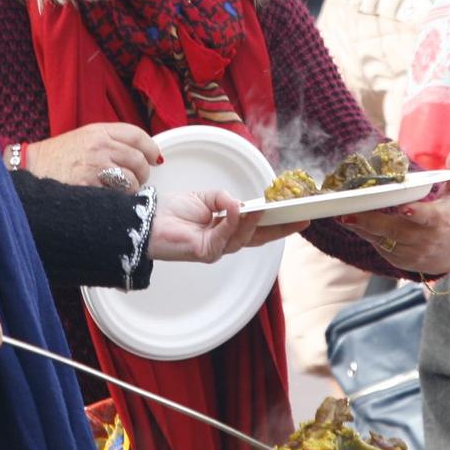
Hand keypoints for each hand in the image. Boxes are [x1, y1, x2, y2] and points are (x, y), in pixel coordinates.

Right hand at [25, 123, 161, 188]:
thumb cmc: (57, 156)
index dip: (150, 148)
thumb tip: (139, 153)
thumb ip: (109, 141)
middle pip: (138, 158)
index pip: (137, 134)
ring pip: (131, 179)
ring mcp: (95, 165)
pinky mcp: (89, 185)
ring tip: (122, 191)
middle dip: (144, 172)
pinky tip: (111, 199)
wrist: (30, 168)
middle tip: (139, 179)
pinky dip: (119, 199)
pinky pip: (118, 194)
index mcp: (99, 131)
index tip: (155, 158)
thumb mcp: (83, 138)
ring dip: (132, 188)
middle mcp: (99, 145)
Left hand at [150, 189, 312, 262]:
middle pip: (260, 237)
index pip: (259, 227)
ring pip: (243, 236)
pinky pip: (224, 236)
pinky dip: (231, 221)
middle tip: (300, 219)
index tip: (299, 214)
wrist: (150, 220)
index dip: (279, 223)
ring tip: (262, 208)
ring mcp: (218, 248)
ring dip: (253, 221)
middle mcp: (226, 240)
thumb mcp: (207, 197)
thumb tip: (242, 204)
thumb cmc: (174, 209)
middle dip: (281, 229)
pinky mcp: (206, 252)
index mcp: (228, 227)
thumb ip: (226, 199)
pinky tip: (236, 208)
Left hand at [342, 157, 449, 276]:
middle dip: (370, 223)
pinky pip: (382, 248)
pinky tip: (354, 224)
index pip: (427, 217)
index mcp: (439, 221)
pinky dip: (368, 236)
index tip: (404, 208)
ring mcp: (413, 253)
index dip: (416, 213)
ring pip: (384, 241)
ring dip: (362, 230)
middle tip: (347, 213)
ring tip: (343, 217)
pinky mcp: (402, 262)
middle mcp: (425, 240)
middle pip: (396, 231)